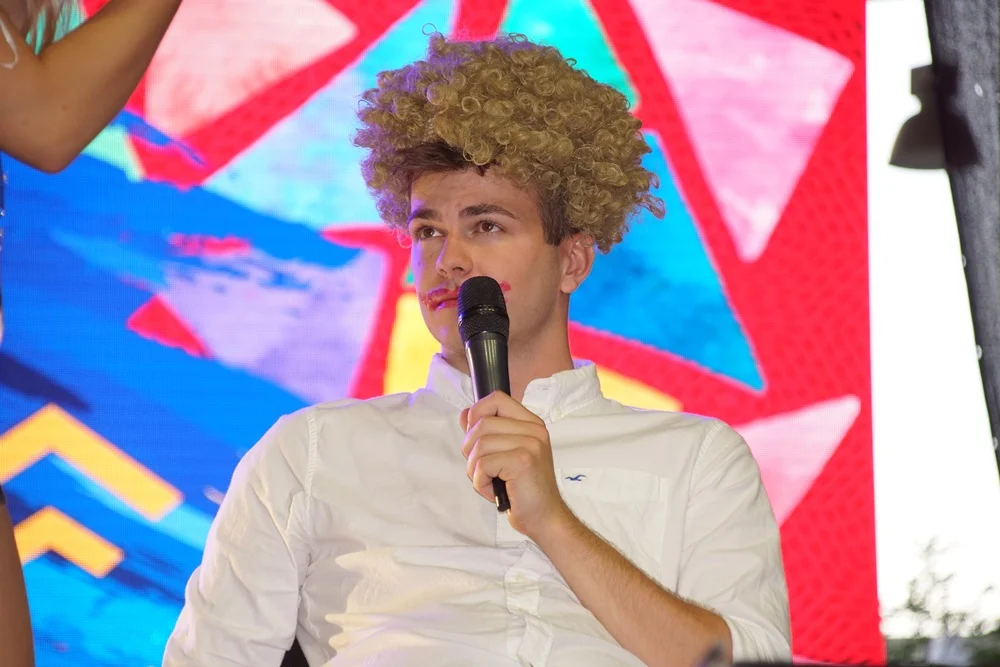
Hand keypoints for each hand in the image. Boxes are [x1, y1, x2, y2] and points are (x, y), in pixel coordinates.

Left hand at [460, 391, 571, 538]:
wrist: (544, 517)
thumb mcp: (503, 455)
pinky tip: (494, 491)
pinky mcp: (523, 461)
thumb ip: (486, 433)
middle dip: (470, 450)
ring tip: (489, 481)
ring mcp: (530, 444)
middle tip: (482, 469)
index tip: (475, 437)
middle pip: (482, 423)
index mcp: (531, 424)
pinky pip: (483, 464)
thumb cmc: (523, 489)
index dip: (477, 413)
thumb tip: (466, 414)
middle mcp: (534, 430)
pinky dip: (480, 482)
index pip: (496, 398)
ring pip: (479, 445)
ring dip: (474, 469)